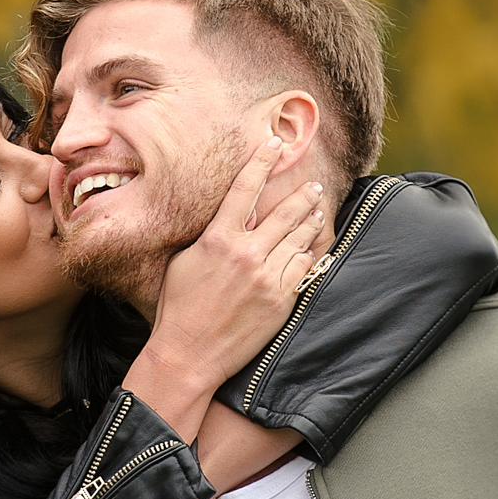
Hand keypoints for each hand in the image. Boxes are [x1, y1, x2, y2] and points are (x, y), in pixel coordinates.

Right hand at [123, 137, 328, 439]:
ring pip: (299, 237)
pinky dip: (310, 253)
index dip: (262, 162)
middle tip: (313, 184)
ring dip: (311, 220)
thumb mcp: (186, 261)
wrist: (189, 353)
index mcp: (218, 238)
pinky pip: (303, 267)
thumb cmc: (179, 308)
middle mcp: (246, 253)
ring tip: (318, 210)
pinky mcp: (281, 299)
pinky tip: (314, 246)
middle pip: (285, 211)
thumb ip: (211, 236)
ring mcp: (267, 276)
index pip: (246, 188)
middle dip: (302, 194)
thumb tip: (228, 218)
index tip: (275, 145)